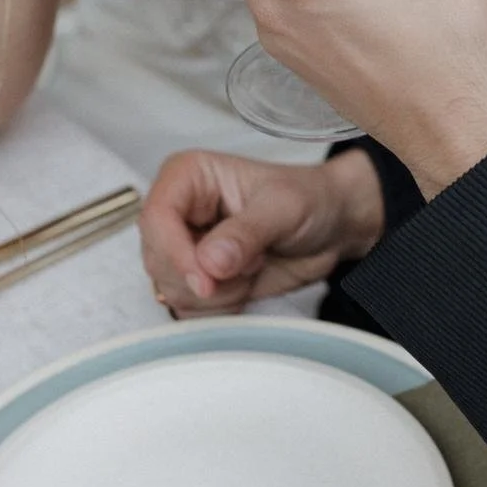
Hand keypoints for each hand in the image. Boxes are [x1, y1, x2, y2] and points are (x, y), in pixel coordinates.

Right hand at [141, 146, 385, 311]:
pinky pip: (188, 310)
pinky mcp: (196, 279)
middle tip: (252, 261)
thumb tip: (209, 261)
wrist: (331, 227)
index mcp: (188, 177)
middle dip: (205, 278)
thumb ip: (246, 233)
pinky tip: (246, 284)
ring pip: (171, 290)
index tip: (207, 282)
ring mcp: (184, 248)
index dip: (176, 254)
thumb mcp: (284, 208)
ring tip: (253, 264)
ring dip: (218, 293)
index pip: (156, 218)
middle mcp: (178, 212)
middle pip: (157, 260)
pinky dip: (220, 309)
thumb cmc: (309, 199)